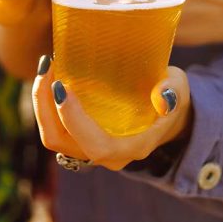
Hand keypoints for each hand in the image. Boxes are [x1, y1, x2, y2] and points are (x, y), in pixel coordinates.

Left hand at [32, 57, 190, 170]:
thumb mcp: (180, 89)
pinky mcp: (79, 135)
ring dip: (42, 103)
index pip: (96, 145)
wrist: (167, 112)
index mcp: (132, 147)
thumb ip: (174, 92)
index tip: (63, 86)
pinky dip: (46, 102)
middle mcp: (107, 154)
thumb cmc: (172, 97)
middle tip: (48, 68)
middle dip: (46, 106)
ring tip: (46, 67)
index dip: (74, 120)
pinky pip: (54, 125)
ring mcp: (89, 146)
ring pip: (52, 135)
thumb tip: (163, 97)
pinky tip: (51, 73)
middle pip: (61, 141)